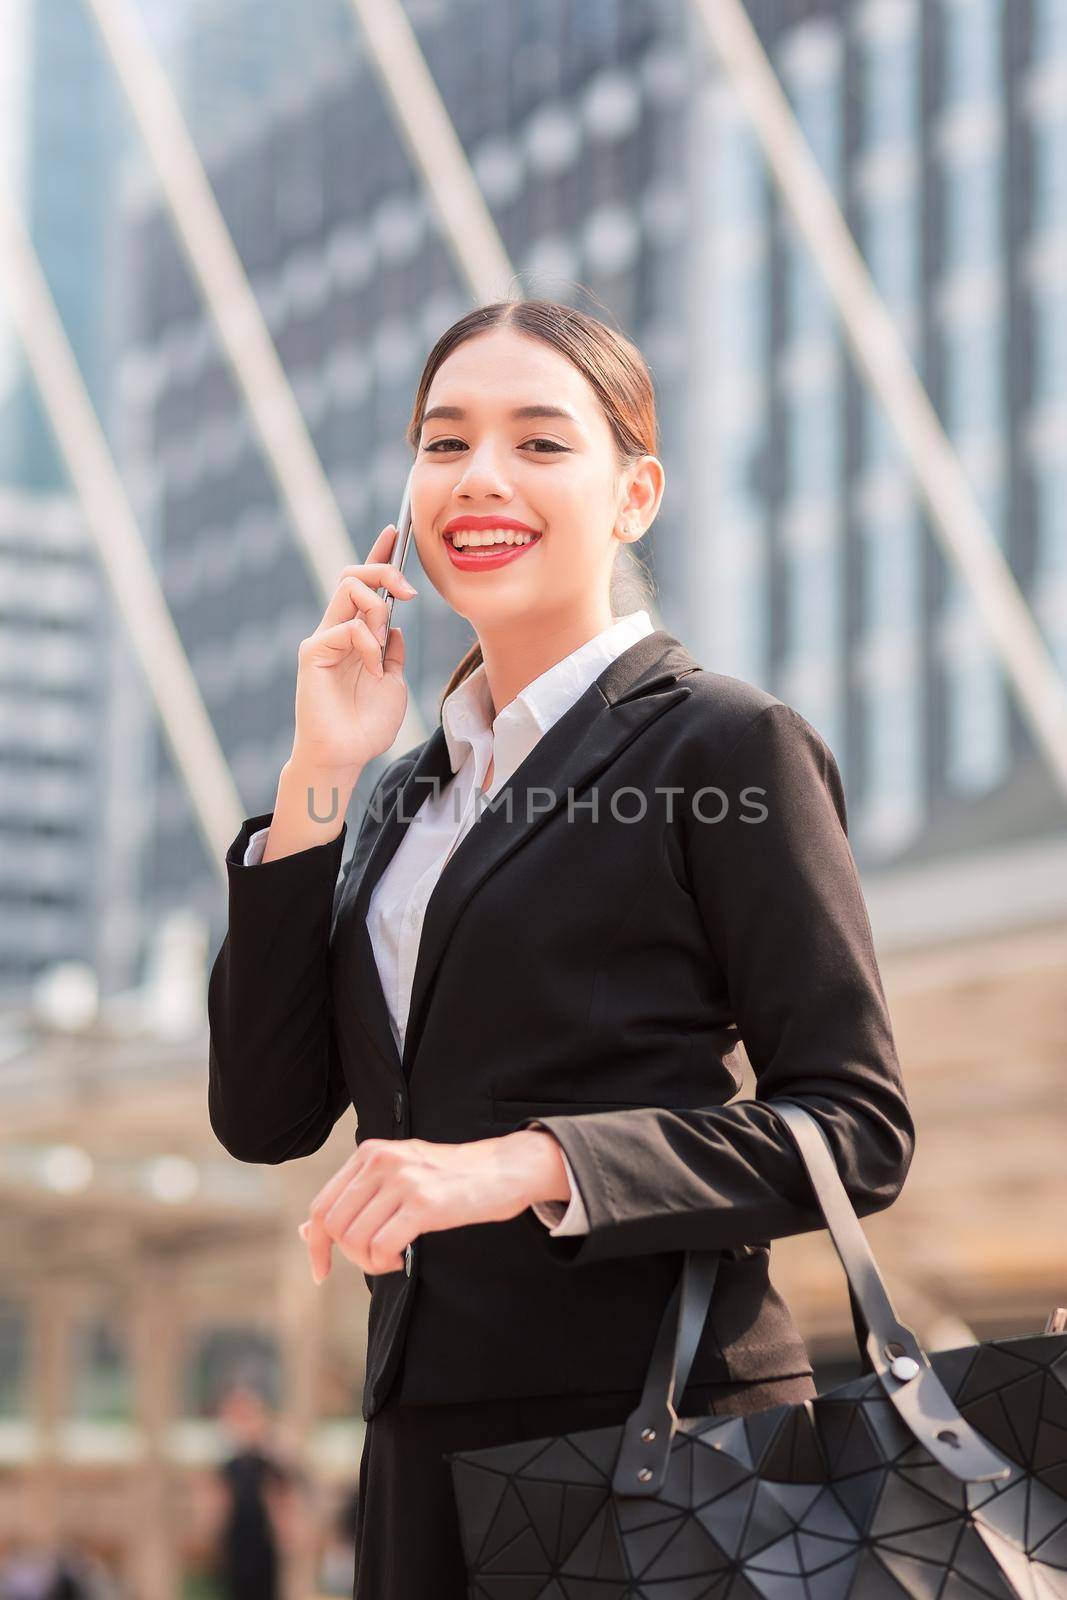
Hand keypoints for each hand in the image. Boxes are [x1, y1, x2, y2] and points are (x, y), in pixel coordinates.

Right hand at [290, 526, 416, 774]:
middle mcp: (337, 630)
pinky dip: (368, 646)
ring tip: (383, 643)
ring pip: (348, 588)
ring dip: (377, 606)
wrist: (346, 756)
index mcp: (356, 635)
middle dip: (384, 569)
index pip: (365, 585)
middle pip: (353, 575)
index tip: (395, 532)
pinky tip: (372, 672)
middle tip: (409, 591)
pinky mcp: (313, 652)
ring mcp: (323, 639)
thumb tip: (394, 626)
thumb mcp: (394, 682)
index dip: (378, 556)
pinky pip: (346, 627)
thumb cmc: (367, 726)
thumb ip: (392, 652)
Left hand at [297, 1130, 571, 1281]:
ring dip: (370, 1263)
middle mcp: (381, 1161)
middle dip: (349, 1256)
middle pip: (335, 1226)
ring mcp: (403, 1180)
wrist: (503, 1168)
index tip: (321, 1271)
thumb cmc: (448, 1178)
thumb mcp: (396, 1177)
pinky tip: (403, 1258)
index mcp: (369, 1153)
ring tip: (392, 1258)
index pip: (322, 1206)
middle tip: (376, 1260)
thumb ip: (353, 1199)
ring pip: (356, 1239)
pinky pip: (382, 1246)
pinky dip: (386, 1262)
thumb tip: (306, 1231)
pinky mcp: (425, 1202)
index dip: (316, 1245)